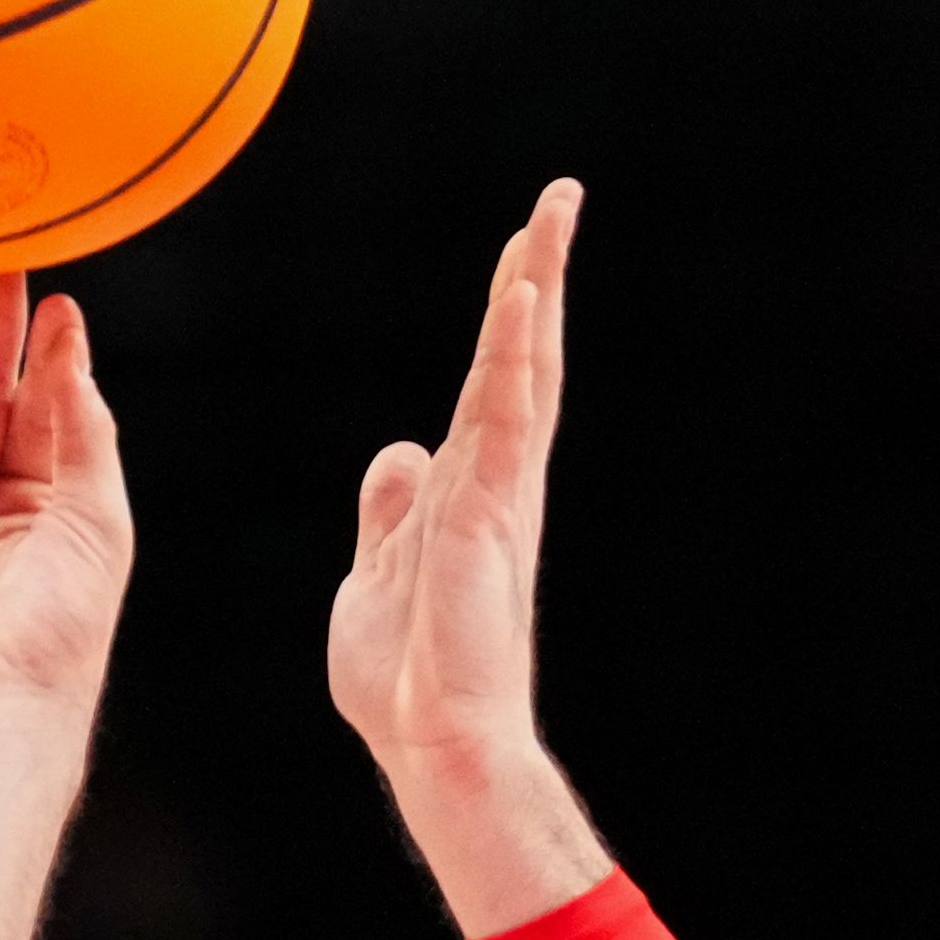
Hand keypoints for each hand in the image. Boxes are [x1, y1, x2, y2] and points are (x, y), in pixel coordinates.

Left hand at [329, 180, 577, 795]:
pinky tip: (520, 299)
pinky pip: (502, 418)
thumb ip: (392, 510)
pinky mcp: (487, 516)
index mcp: (471, 488)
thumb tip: (399, 453)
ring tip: (547, 220)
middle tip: (560, 198)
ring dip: (533, 293)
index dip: (508, 313)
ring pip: (521, 372)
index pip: (492, 380)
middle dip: (540, 274)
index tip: (523, 246)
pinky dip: (511, 355)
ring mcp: (498, 496)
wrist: (432, 741)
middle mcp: (496, 481)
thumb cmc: (410, 675)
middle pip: (524, 357)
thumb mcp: (379, 569)